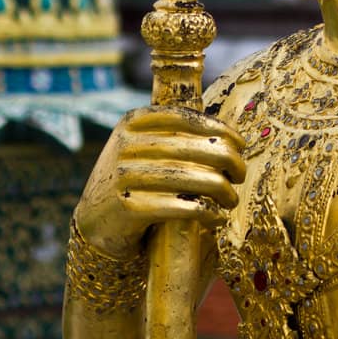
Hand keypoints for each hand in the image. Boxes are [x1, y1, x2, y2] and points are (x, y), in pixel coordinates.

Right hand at [75, 108, 245, 260]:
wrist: (96, 220)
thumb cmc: (135, 180)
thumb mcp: (144, 148)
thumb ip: (174, 136)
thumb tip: (230, 138)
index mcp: (133, 122)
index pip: (187, 118)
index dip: (220, 130)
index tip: (241, 145)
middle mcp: (126, 145)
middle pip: (193, 148)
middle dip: (227, 161)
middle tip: (241, 175)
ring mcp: (124, 176)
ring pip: (190, 178)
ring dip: (221, 190)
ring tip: (232, 199)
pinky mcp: (129, 208)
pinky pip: (180, 207)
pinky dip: (206, 212)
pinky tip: (217, 218)